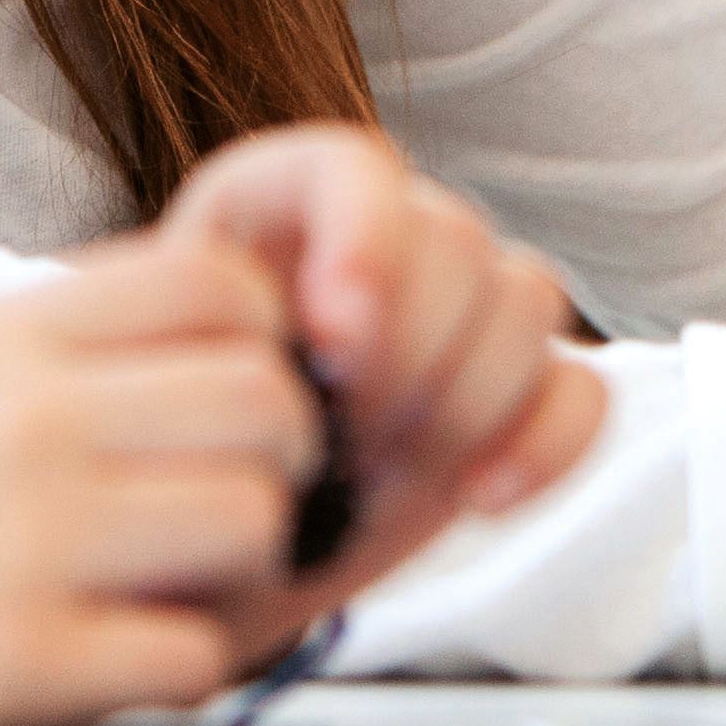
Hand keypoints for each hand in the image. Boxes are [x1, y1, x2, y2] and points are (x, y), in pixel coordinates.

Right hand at [0, 235, 315, 725]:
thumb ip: (25, 360)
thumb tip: (157, 358)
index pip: (223, 284)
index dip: (267, 346)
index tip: (231, 405)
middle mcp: (20, 419)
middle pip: (269, 402)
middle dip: (274, 470)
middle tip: (219, 520)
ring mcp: (21, 538)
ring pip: (251, 523)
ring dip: (234, 579)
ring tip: (162, 600)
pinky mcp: (8, 663)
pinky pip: (186, 660)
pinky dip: (169, 676)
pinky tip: (106, 672)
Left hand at [156, 124, 603, 614]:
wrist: (189, 558)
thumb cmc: (153, 466)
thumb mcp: (145, 391)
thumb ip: (208, 343)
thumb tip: (310, 342)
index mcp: (275, 210)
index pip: (355, 167)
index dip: (366, 241)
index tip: (334, 341)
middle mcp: (378, 243)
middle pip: (456, 239)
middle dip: (410, 354)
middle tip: (342, 440)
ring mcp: (455, 319)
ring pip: (524, 301)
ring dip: (462, 404)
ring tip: (376, 477)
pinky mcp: (510, 401)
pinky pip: (580, 387)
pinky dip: (547, 442)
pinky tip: (479, 497)